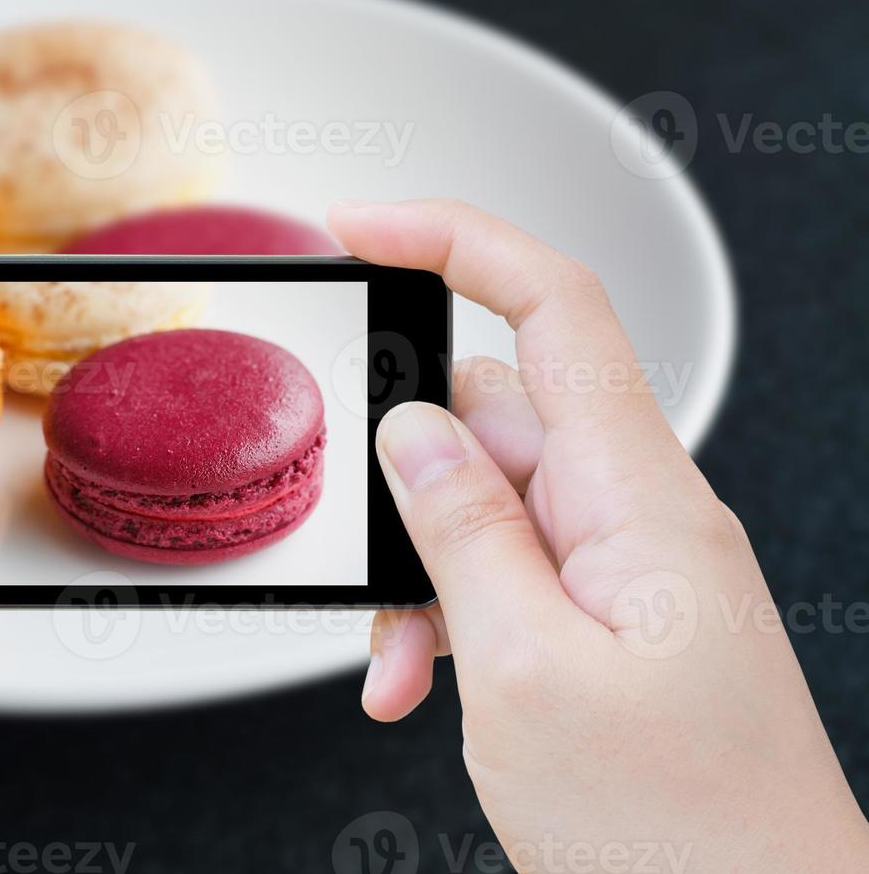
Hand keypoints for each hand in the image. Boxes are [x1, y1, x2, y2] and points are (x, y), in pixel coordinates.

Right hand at [329, 200, 868, 869]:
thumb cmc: (680, 833)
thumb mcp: (525, 673)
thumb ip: (463, 531)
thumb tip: (413, 432)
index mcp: (639, 501)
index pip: (554, 309)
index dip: (454, 241)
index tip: (360, 228)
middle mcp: (636, 515)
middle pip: (494, 414)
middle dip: (408, 478)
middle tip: (376, 568)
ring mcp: (621, 568)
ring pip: (483, 503)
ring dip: (421, 571)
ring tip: (408, 665)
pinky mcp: (602, 618)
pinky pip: (503, 571)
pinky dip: (447, 615)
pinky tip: (425, 684)